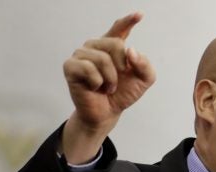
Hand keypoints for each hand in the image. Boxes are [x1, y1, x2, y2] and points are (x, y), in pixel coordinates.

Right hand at [60, 12, 155, 162]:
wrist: (107, 113)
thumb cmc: (121, 94)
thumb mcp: (143, 81)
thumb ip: (145, 65)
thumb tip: (130, 51)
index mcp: (112, 47)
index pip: (119, 30)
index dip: (128, 21)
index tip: (139, 15)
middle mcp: (95, 47)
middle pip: (115, 44)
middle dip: (122, 67)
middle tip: (117, 81)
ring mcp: (81, 55)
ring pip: (102, 58)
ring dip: (110, 79)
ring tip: (107, 87)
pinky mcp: (70, 66)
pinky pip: (88, 68)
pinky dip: (98, 82)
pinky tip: (95, 87)